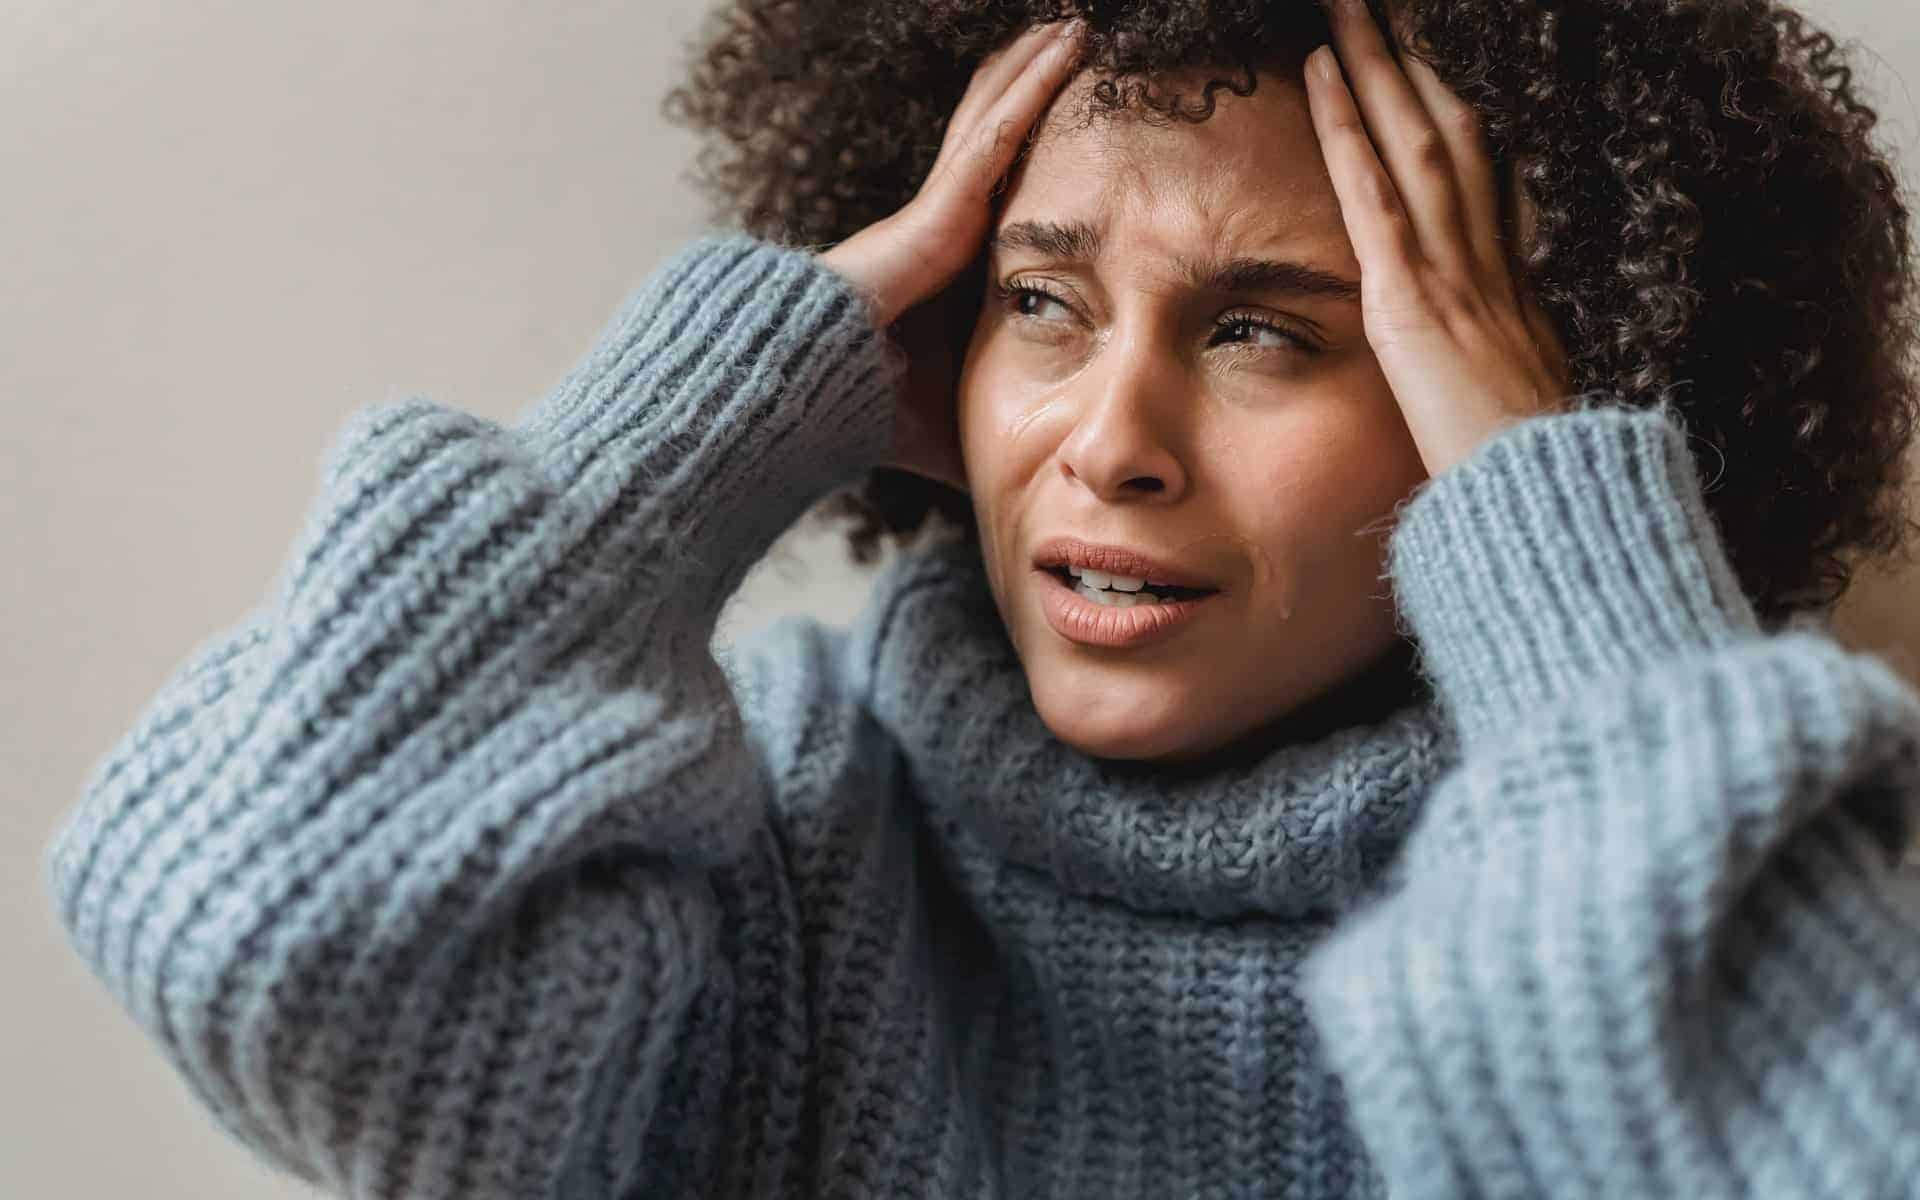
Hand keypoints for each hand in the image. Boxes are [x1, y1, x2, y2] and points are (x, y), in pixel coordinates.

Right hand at [820, 18, 1086, 492]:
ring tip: (1078, 22)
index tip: (1064, 131)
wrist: (795, 396)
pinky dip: (1036, 85)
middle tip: (1074, 43)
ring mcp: (935, 209)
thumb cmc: (850, 411)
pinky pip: (1000, 133)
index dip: (1024, 154)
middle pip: (993, 138)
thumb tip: (1014, 490)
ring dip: (1038, 67)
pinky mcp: (940, 208)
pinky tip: (1069, 44)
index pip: (992, 197)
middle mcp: (934, 225)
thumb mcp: (940, 423)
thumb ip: (976, 434)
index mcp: (934, 268)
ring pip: (999, 118)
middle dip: (1030, 89)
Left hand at [1306, 0, 1572, 476]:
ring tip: (1348, 9)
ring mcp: (1454, 274)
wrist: (1546, 509)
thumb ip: (1504, 358)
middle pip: (1453, 132)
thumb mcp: (1523, 402)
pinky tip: (1322, 75)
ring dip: (1380, 65)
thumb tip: (1501, 341)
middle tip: (1385, 5)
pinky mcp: (1412, 301)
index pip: (1482, 174)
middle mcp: (1488, 261)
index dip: (1455, 109)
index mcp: (1511, 286)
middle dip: (1416, 62)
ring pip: (1417, 140)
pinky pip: (1374, 196)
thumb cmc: (1530, 476)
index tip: (1430, 62)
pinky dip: (1347, 130)